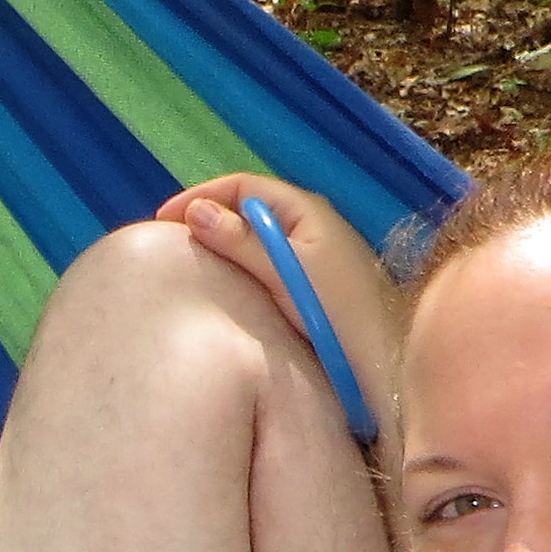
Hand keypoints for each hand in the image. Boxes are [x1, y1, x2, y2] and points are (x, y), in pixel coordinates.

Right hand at [156, 175, 396, 424]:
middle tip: (170, 244)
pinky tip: (220, 290)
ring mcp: (309, 257)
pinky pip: (262, 265)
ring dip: (220, 246)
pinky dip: (236, 269)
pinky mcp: (308, 287)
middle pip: (246, 210)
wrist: (386, 364)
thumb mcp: (286, 272)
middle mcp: (308, 226)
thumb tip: (196, 213)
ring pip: (253, 239)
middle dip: (207, 220)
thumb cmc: (340, 313)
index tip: (163, 222)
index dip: (201, 197)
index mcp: (305, 211)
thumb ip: (242, 242)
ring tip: (187, 265)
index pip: (242, 187)